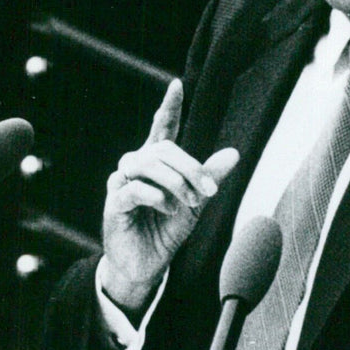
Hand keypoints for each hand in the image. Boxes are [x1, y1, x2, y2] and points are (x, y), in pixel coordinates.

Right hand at [100, 79, 238, 315]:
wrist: (149, 265)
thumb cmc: (167, 230)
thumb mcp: (196, 202)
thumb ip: (210, 176)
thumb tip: (235, 153)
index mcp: (156, 163)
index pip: (162, 128)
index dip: (169, 107)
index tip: (176, 85)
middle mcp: (137, 167)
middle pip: (163, 149)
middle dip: (190, 167)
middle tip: (208, 191)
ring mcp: (123, 183)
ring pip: (147, 163)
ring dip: (176, 182)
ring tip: (189, 203)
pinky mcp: (114, 203)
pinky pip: (134, 188)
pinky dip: (156, 196)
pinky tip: (168, 209)